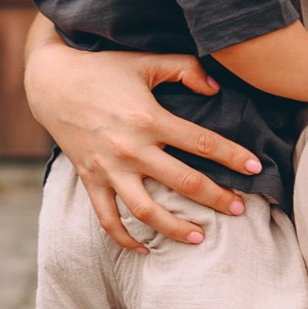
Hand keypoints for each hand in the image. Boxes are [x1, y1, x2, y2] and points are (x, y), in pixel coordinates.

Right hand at [23, 37, 258, 253]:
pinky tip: (145, 248)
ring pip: (147, 211)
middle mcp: (130, 148)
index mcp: (148, 118)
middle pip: (183, 182)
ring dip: (175, 228)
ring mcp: (109, 169)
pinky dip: (125, 238)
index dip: (232, 156)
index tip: (255, 168)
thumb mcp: (145, 60)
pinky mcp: (90, 180)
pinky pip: (108, 219)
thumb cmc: (103, 68)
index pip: (201, 143)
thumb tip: (217, 87)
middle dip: (217, 198)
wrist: (51, 83)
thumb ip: (185, 68)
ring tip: (199, 238)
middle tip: (240, 209)